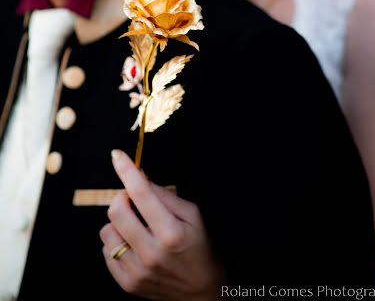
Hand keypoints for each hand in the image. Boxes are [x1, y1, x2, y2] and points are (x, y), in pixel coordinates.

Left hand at [100, 150, 224, 299]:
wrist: (201, 293)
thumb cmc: (199, 247)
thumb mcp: (193, 215)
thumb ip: (166, 196)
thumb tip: (141, 176)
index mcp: (171, 232)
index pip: (141, 193)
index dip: (127, 170)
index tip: (117, 155)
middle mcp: (152, 253)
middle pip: (116, 211)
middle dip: (121, 197)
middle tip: (132, 198)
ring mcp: (138, 271)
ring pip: (107, 231)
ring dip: (117, 222)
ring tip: (135, 226)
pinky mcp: (127, 284)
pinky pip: (106, 252)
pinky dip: (116, 242)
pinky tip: (133, 244)